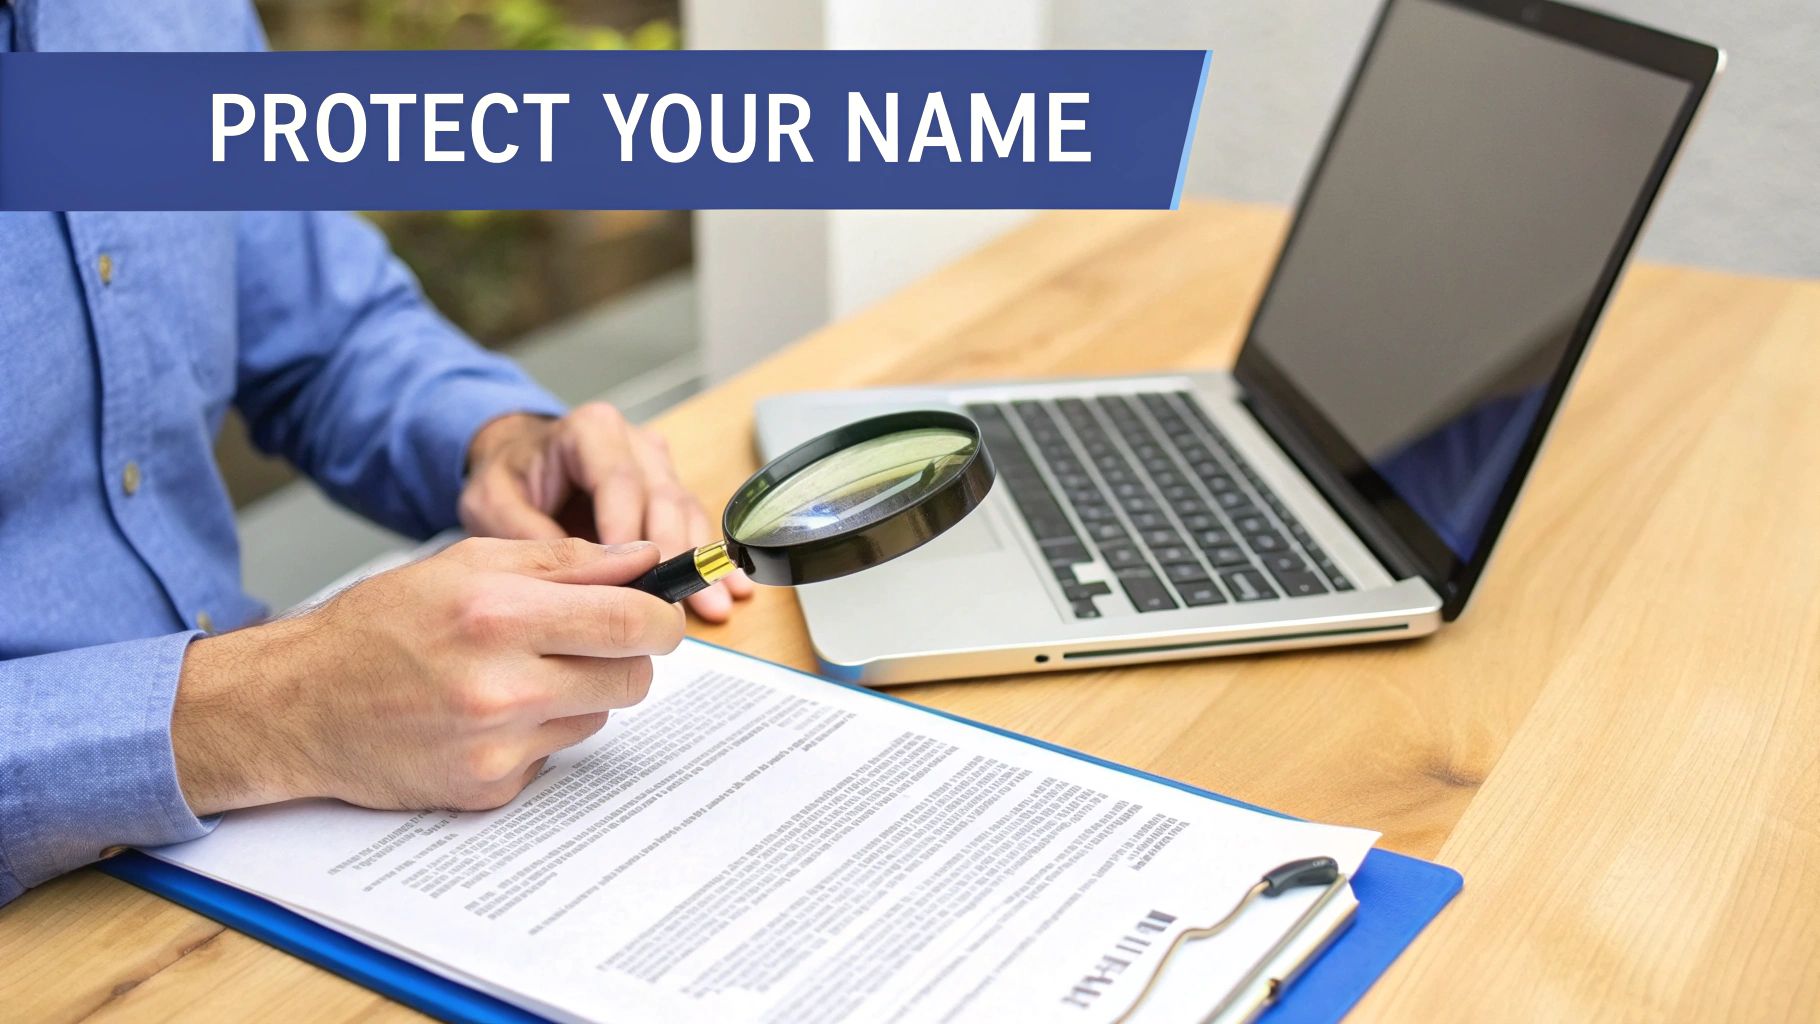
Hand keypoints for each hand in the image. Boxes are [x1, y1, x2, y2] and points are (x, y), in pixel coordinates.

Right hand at [171, 538, 683, 815]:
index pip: (631, 620)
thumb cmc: (378, 626)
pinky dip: (538, 732)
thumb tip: (642, 558)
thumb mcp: (467, 563)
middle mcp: (501, 685)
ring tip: (520, 672)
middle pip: (633, 677)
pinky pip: (556, 755)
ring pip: (599, 714)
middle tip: (593, 640)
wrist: (300, 705)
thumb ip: (565, 560)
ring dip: (580, 691)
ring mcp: (496, 745)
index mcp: (498, 614)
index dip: (661, 616)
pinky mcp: (488, 788)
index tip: (660, 612)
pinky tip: (487, 715)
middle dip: (627, 655)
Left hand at [459, 404, 753, 621]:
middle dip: (674, 556)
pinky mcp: (669, 493)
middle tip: (674, 607)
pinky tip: (731, 591)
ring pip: (688, 513)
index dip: (632, 535)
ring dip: (701, 564)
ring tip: (713, 607)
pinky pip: (695, 525)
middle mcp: (635, 443)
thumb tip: (576, 580)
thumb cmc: (506, 479)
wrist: (516, 461)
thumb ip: (528, 535)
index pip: (622, 483)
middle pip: (665, 499)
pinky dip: (709, 561)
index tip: (635, 583)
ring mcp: (658, 467)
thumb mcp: (492, 502)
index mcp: (592, 432)